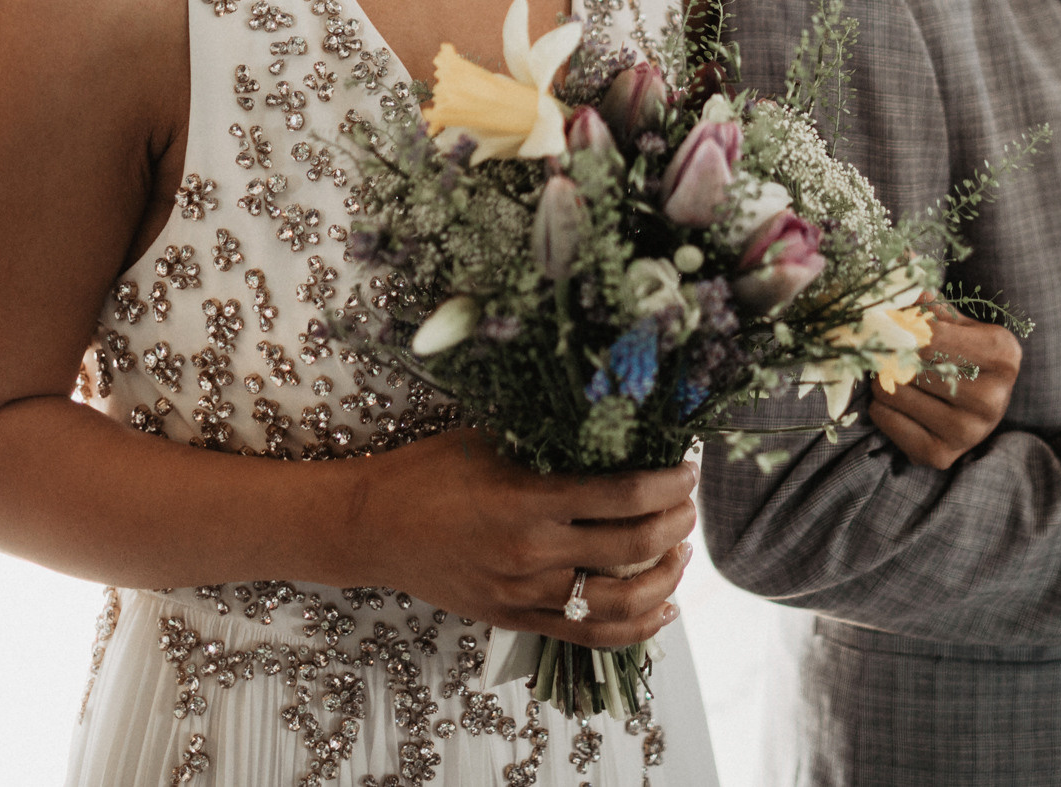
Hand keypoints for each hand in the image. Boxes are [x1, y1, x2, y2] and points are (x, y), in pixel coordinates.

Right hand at [346, 429, 695, 649]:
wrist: (371, 527)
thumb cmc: (427, 472)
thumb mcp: (490, 438)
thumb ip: (549, 440)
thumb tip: (614, 425)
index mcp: (528, 499)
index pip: (624, 495)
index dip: (668, 483)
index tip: (688, 470)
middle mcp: (532, 553)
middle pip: (633, 547)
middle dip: (676, 524)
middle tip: (689, 505)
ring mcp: (525, 594)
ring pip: (621, 602)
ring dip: (665, 576)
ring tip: (679, 551)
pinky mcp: (515, 619)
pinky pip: (589, 635)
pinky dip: (636, 627)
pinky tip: (663, 609)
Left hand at [868, 301, 1022, 469]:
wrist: (977, 408)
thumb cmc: (965, 355)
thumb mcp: (958, 323)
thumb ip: (929, 304)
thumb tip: (897, 289)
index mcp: (1002, 355)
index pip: (930, 335)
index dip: (900, 326)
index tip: (887, 322)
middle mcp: (992, 398)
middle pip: (911, 363)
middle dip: (889, 351)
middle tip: (882, 347)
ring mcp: (968, 432)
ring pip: (893, 390)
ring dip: (882, 377)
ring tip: (895, 374)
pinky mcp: (940, 455)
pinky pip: (884, 418)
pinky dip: (880, 405)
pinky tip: (897, 401)